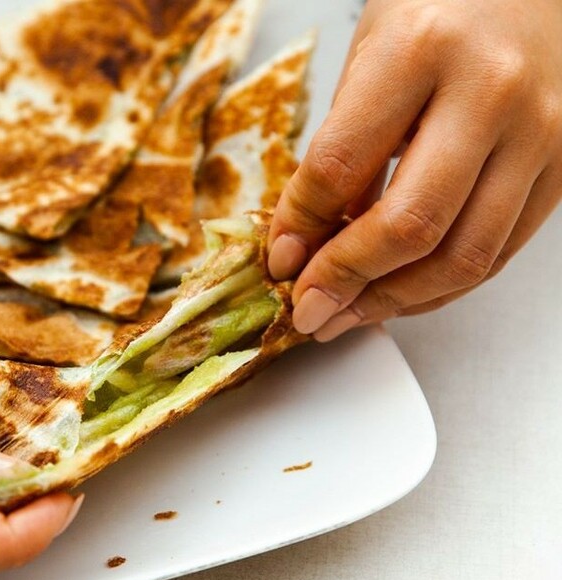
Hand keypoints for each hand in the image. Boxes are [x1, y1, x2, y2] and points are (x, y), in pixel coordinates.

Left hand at [267, 0, 561, 340]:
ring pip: (464, 256)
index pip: (340, 166)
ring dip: (394, 301)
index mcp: (419, 51)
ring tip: (347, 313)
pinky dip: (442, 287)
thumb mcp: (369, 57)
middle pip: (410, 225)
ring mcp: (539, 133)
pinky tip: (400, 292)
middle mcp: (489, 93)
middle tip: (308, 309)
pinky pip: (499, 252)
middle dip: (346, 281)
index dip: (299, 227)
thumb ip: (341, 148)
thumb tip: (307, 240)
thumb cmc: (439, 7)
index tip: (280, 260)